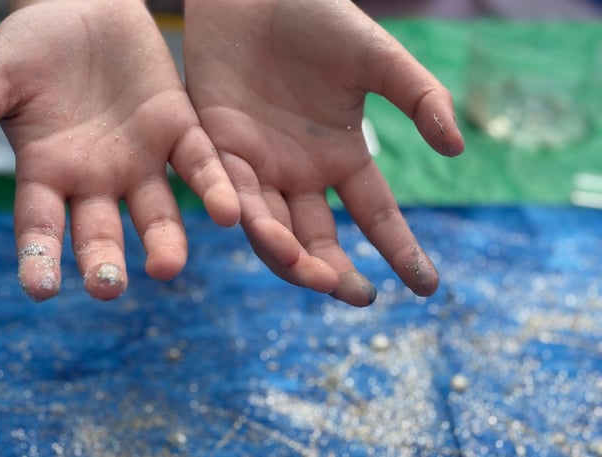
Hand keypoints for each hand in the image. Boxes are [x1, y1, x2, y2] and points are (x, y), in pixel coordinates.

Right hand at [0, 0, 238, 300]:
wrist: (85, 4)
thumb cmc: (33, 44)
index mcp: (47, 174)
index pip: (39, 229)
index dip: (39, 259)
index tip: (41, 291)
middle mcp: (96, 180)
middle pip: (100, 232)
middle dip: (104, 260)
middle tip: (110, 286)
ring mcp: (141, 161)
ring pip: (155, 212)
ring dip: (165, 241)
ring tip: (167, 267)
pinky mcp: (179, 131)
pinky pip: (199, 166)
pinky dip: (213, 189)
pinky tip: (229, 214)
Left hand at [184, 0, 463, 305]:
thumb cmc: (317, 16)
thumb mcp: (377, 57)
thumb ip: (418, 96)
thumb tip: (457, 148)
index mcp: (342, 157)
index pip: (375, 216)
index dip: (400, 250)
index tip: (427, 286)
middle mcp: (300, 173)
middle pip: (318, 239)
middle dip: (335, 271)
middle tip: (356, 295)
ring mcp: (258, 167)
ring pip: (272, 228)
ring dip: (290, 255)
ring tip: (314, 273)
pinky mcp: (215, 150)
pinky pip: (227, 192)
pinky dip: (242, 213)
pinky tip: (259, 231)